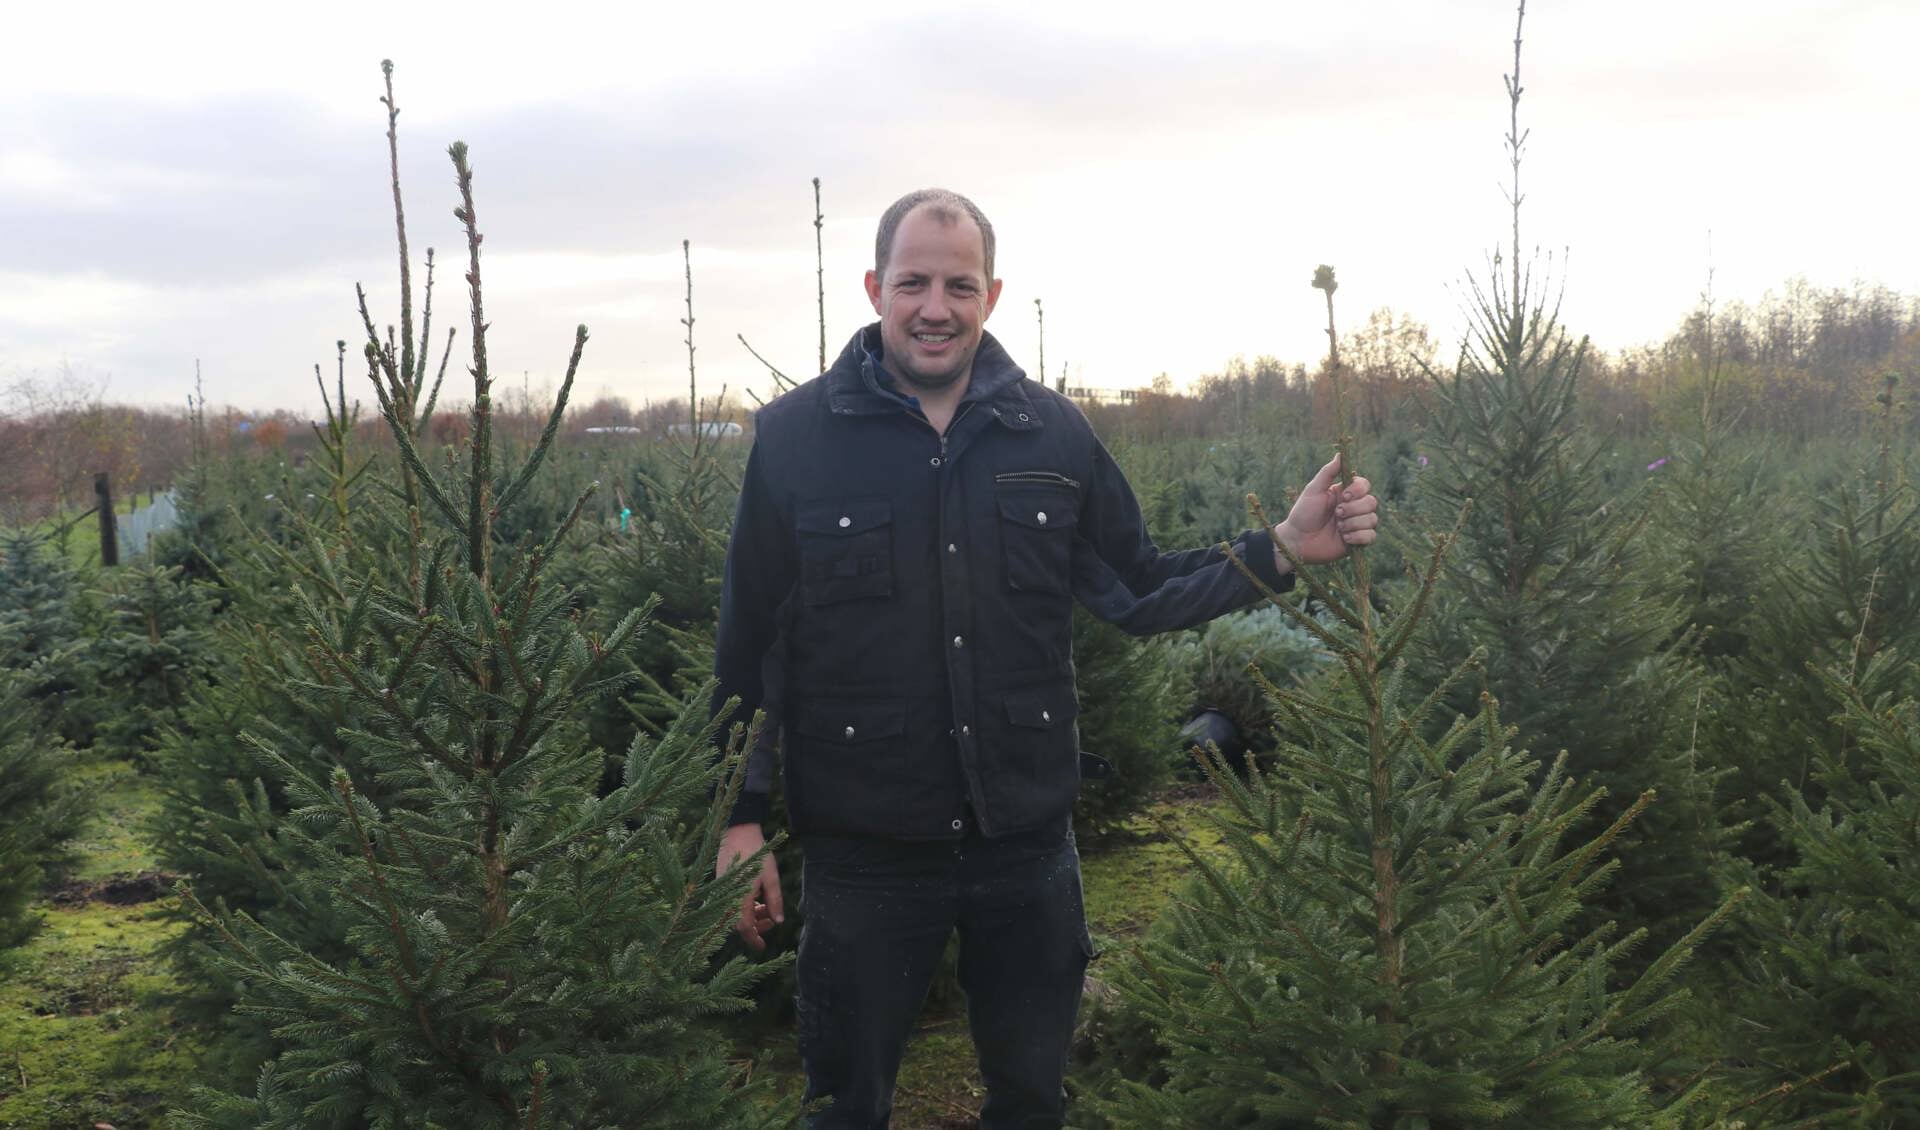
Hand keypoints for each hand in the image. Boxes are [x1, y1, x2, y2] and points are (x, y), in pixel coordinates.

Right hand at [717, 822, 783, 951]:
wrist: (737, 832)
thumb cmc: (756, 853)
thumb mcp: (771, 878)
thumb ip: (775, 901)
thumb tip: (778, 921)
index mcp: (740, 899)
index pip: (745, 929)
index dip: (754, 939)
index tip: (762, 947)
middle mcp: (727, 898)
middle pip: (738, 924)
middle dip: (755, 927)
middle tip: (771, 920)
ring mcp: (721, 891)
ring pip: (734, 915)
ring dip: (750, 916)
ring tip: (765, 908)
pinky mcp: (720, 885)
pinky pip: (730, 904)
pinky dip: (743, 907)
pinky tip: (755, 899)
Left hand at [1275, 454, 1378, 565]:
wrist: (1298, 540)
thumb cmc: (1303, 513)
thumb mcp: (1313, 490)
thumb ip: (1328, 472)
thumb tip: (1340, 454)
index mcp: (1345, 493)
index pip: (1365, 485)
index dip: (1358, 490)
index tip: (1344, 496)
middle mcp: (1354, 508)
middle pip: (1372, 502)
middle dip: (1354, 509)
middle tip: (1337, 514)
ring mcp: (1357, 524)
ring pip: (1373, 519)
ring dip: (1353, 523)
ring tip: (1338, 528)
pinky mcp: (1357, 541)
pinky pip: (1371, 536)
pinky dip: (1358, 537)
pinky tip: (1344, 538)